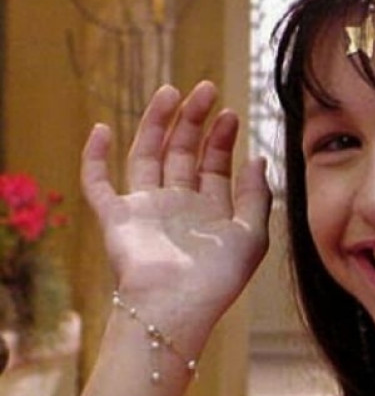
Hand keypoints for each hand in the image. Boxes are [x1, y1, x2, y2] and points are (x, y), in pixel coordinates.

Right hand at [81, 81, 271, 330]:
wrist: (177, 305)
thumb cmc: (219, 278)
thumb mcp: (253, 235)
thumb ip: (258, 197)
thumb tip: (258, 159)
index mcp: (209, 211)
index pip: (214, 166)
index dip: (222, 139)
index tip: (230, 114)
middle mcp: (177, 206)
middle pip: (183, 153)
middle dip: (194, 121)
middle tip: (206, 89)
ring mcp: (145, 209)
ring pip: (147, 155)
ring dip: (156, 124)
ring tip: (171, 92)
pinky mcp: (116, 218)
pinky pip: (97, 183)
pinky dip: (94, 157)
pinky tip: (101, 128)